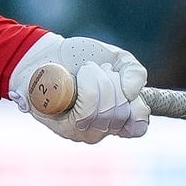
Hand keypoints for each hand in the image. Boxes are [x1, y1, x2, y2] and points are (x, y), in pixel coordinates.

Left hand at [10, 32, 148, 143]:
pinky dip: (86, 86)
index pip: (138, 127)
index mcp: (118, 119)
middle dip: (112, 82)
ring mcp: (82, 132)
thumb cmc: (83, 58)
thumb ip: (135, 73)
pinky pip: (86, 111)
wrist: (47, 53)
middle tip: (98, 70)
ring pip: (103, 113)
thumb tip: (132, 93)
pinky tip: (76, 79)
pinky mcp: (64, 128)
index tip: (125, 87)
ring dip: (98, 80)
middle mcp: (101, 130)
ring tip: (86, 71)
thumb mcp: (117, 59)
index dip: (137, 107)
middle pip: (121, 114)